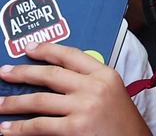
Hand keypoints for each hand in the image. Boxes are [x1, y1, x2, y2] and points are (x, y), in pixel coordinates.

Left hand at [0, 42, 150, 134]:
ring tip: (0, 104)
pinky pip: (39, 125)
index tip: (30, 48)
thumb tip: (56, 80)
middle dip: (22, 73)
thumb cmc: (123, 123)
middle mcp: (94, 87)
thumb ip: (90, 82)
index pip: (71, 55)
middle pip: (50, 74)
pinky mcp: (75, 128)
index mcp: (105, 74)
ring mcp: (84, 107)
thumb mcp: (113, 93)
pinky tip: (8, 128)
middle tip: (5, 72)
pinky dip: (19, 127)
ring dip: (13, 102)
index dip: (47, 49)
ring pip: (39, 100)